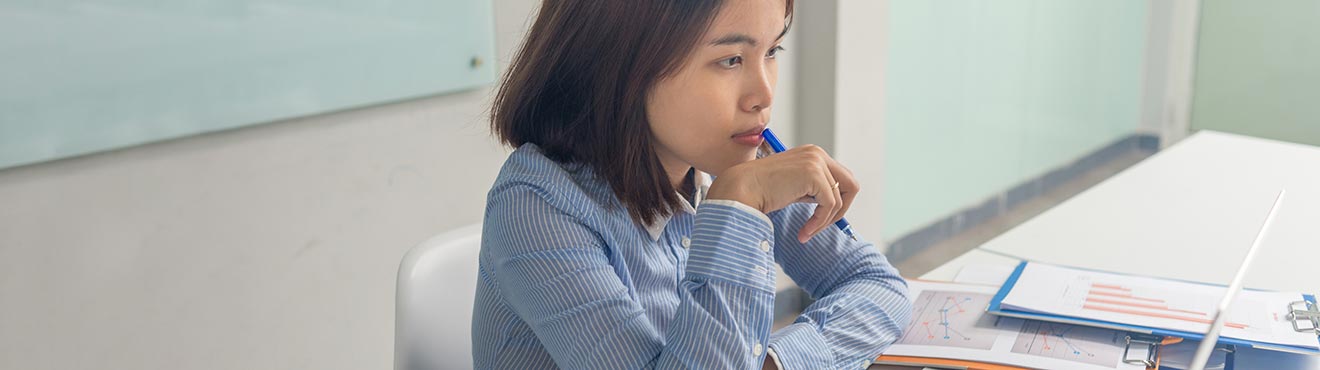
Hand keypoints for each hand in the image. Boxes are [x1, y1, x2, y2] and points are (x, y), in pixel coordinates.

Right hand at [706, 145, 858, 242]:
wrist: (741, 189)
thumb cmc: (762, 191)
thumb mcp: (793, 187)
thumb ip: (813, 190)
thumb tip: (834, 205)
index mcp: (812, 154)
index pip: (841, 178)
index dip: (837, 202)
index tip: (822, 220)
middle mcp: (817, 154)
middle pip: (851, 184)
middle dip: (841, 210)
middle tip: (821, 226)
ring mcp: (816, 162)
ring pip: (839, 199)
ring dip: (825, 221)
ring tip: (806, 232)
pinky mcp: (813, 175)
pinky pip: (830, 205)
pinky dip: (819, 223)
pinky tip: (804, 232)